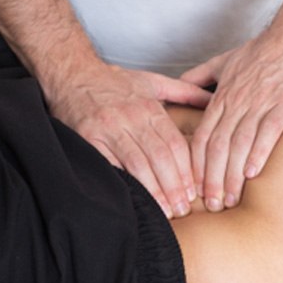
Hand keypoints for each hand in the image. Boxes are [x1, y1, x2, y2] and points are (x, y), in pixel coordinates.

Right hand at [50, 63, 210, 217]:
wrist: (71, 72)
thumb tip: (210, 99)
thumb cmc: (113, 82)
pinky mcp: (89, 139)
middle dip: (173, 186)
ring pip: (137, 164)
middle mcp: (131, 118)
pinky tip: (135, 200)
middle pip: (159, 157)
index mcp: (149, 107)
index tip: (192, 193)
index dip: (185, 171)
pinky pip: (110, 166)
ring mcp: (109, 129)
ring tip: (164, 210)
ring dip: (153, 191)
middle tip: (181, 208)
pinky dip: (125, 184)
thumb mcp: (151, 81)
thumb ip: (183, 91)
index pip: (174, 144)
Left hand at [181, 32, 282, 210]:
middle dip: (211, 180)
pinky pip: (268, 131)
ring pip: (239, 144)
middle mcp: (237, 102)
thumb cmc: (263, 51)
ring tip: (230, 199)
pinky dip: (258, 153)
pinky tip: (253, 173)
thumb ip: (201, 76)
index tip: (195, 189)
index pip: (201, 138)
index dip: (196, 167)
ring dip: (232, 175)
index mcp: (222, 98)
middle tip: (212, 205)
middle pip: (217, 147)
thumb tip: (180, 86)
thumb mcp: (224, 60)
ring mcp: (260, 103)